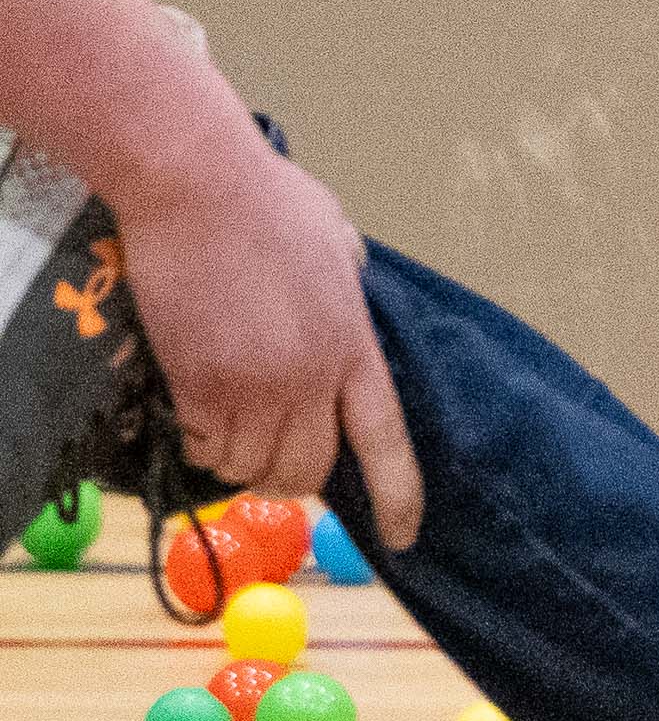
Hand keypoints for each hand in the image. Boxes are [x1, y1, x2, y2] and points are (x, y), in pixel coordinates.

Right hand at [123, 130, 419, 549]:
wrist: (199, 183)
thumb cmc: (264, 199)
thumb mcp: (334, 240)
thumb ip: (346, 277)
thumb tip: (347, 277)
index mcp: (355, 343)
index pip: (386, 437)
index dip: (400, 494)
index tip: (404, 537)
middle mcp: (315, 374)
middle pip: (312, 469)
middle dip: (290, 480)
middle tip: (264, 459)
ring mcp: (260, 382)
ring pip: (252, 468)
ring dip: (236, 461)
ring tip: (221, 426)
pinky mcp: (203, 381)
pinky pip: (205, 446)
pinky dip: (198, 442)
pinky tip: (192, 413)